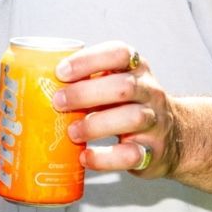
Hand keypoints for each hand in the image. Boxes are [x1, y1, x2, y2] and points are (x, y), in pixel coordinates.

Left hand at [53, 42, 178, 178]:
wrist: (176, 137)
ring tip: (71, 132)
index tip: (61, 72)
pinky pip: (130, 155)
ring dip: (94, 125)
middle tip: (58, 102)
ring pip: (131, 118)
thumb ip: (87, 80)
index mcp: (136, 69)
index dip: (89, 60)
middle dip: (85, 93)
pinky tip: (85, 156)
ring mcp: (155, 122)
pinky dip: (103, 158)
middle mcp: (150, 92)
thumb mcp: (116, 84)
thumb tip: (35, 84)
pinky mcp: (153, 152)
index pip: (119, 53)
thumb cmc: (130, 106)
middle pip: (123, 87)